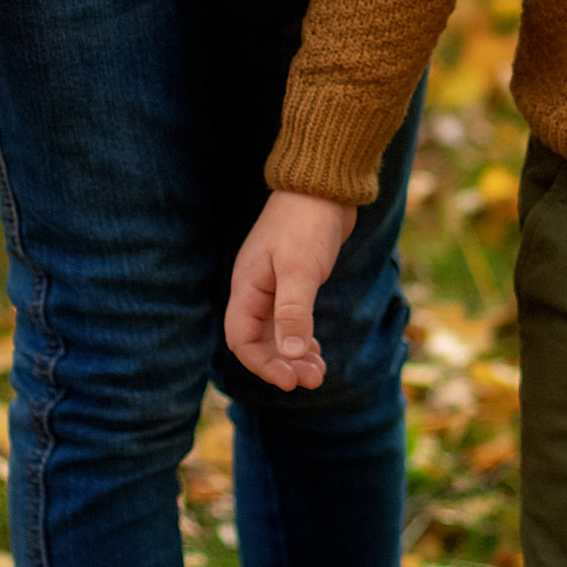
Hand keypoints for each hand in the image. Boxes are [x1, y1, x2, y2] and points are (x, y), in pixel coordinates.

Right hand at [227, 187, 354, 390]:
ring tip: (319, 373)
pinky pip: (291, 321)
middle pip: (260, 341)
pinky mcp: (294, 280)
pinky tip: (317, 351)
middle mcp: (256, 289)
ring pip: (277, 333)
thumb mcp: (300, 271)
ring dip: (295, 355)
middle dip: (283, 364)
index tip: (290, 381)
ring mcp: (274, 285)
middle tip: (313, 380)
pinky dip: (302, 339)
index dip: (262, 364)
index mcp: (247, 287)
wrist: (324, 185)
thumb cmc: (307, 223)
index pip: (241, 340)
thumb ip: (293, 313)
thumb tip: (289, 356)